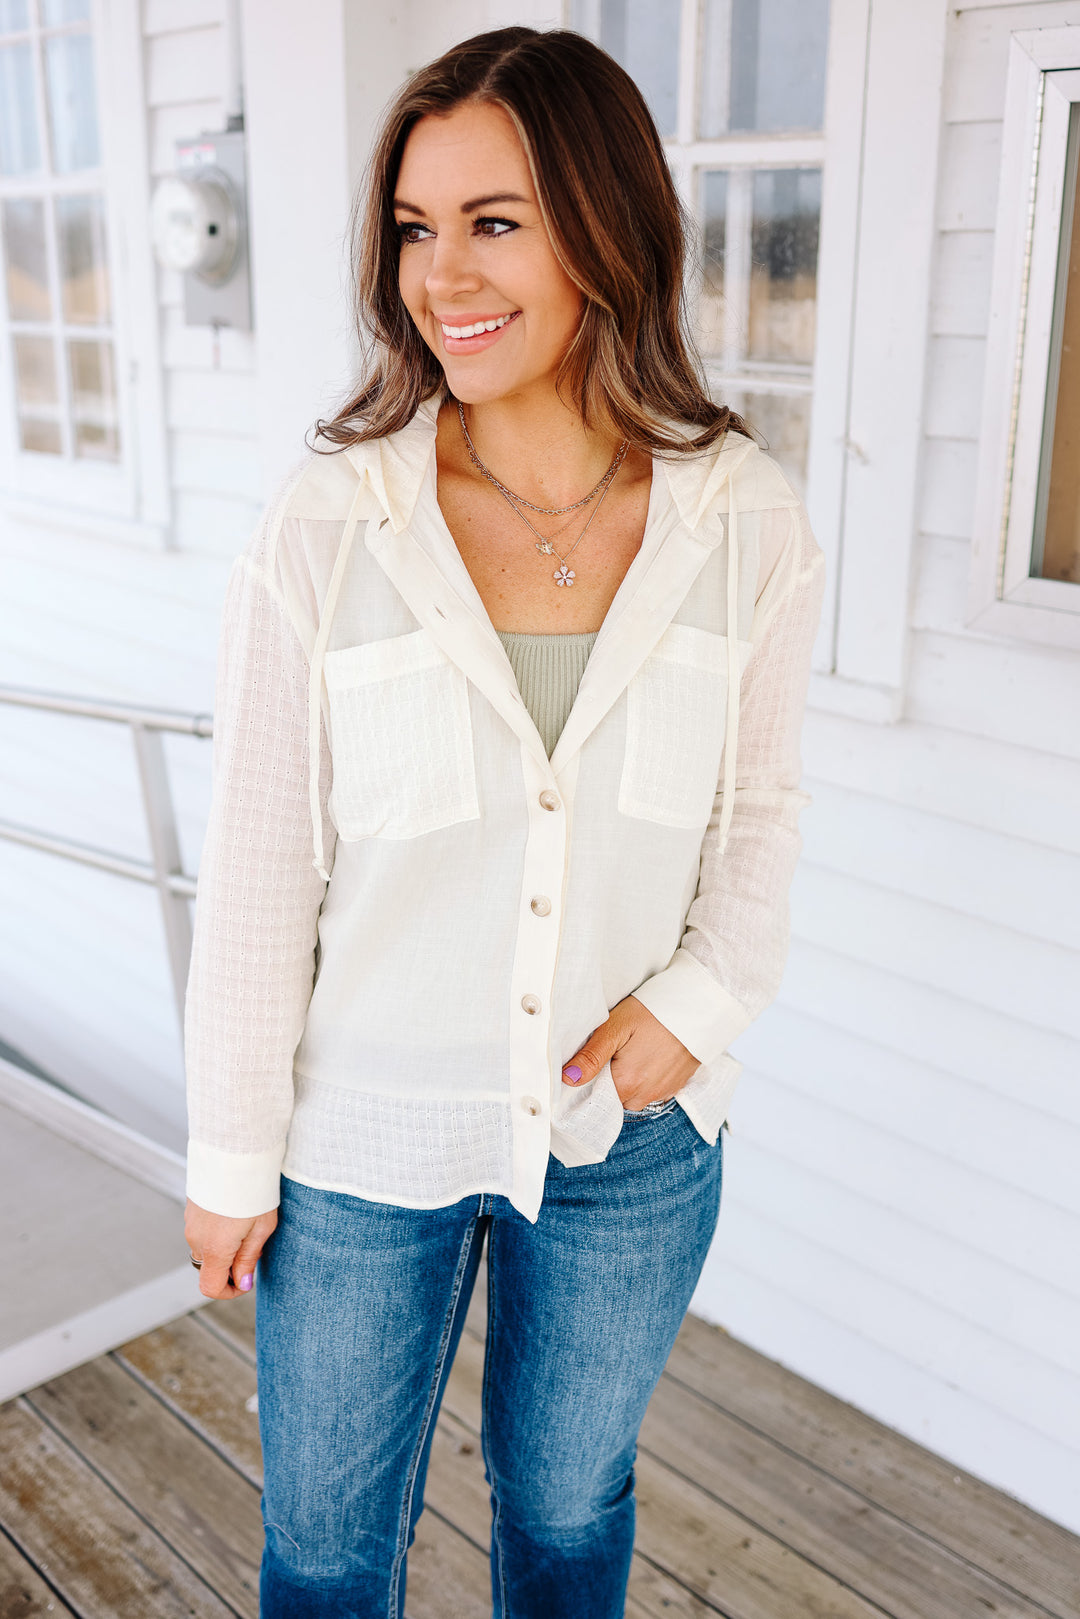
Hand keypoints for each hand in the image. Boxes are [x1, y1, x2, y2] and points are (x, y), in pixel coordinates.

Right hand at [184, 1199, 277, 1300]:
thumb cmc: (254, 1191)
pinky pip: (201, 1230)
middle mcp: (196, 1239)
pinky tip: (234, 1212)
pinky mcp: (190, 1209)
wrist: (236, 1153)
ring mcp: (190, 1223)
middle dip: (230, 1265)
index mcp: (215, 1249)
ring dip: (223, 1246)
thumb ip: (249, 1259)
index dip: (229, 1292)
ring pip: (205, 1248)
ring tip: (246, 1224)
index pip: (210, 1288)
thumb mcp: (261, 1228)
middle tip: (253, 1245)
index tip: (246, 1281)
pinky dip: (216, 1230)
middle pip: (209, 1267)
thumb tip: (243, 1283)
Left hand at [561, 995, 699, 1109]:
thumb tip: (567, 1078)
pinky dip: (645, 1078)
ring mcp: (662, 1093)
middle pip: (612, 1097)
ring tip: (631, 1050)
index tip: (591, 1059)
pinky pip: (650, 1091)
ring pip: (631, 1096)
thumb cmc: (654, 1012)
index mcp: (626, 1083)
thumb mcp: (616, 1026)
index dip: (588, 1078)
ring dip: (627, 1080)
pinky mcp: (675, 1088)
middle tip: (613, 1049)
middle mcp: (644, 1096)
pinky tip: (647, 1055)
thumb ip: (592, 1055)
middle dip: (607, 1078)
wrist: (698, 1008)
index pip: (593, 1095)